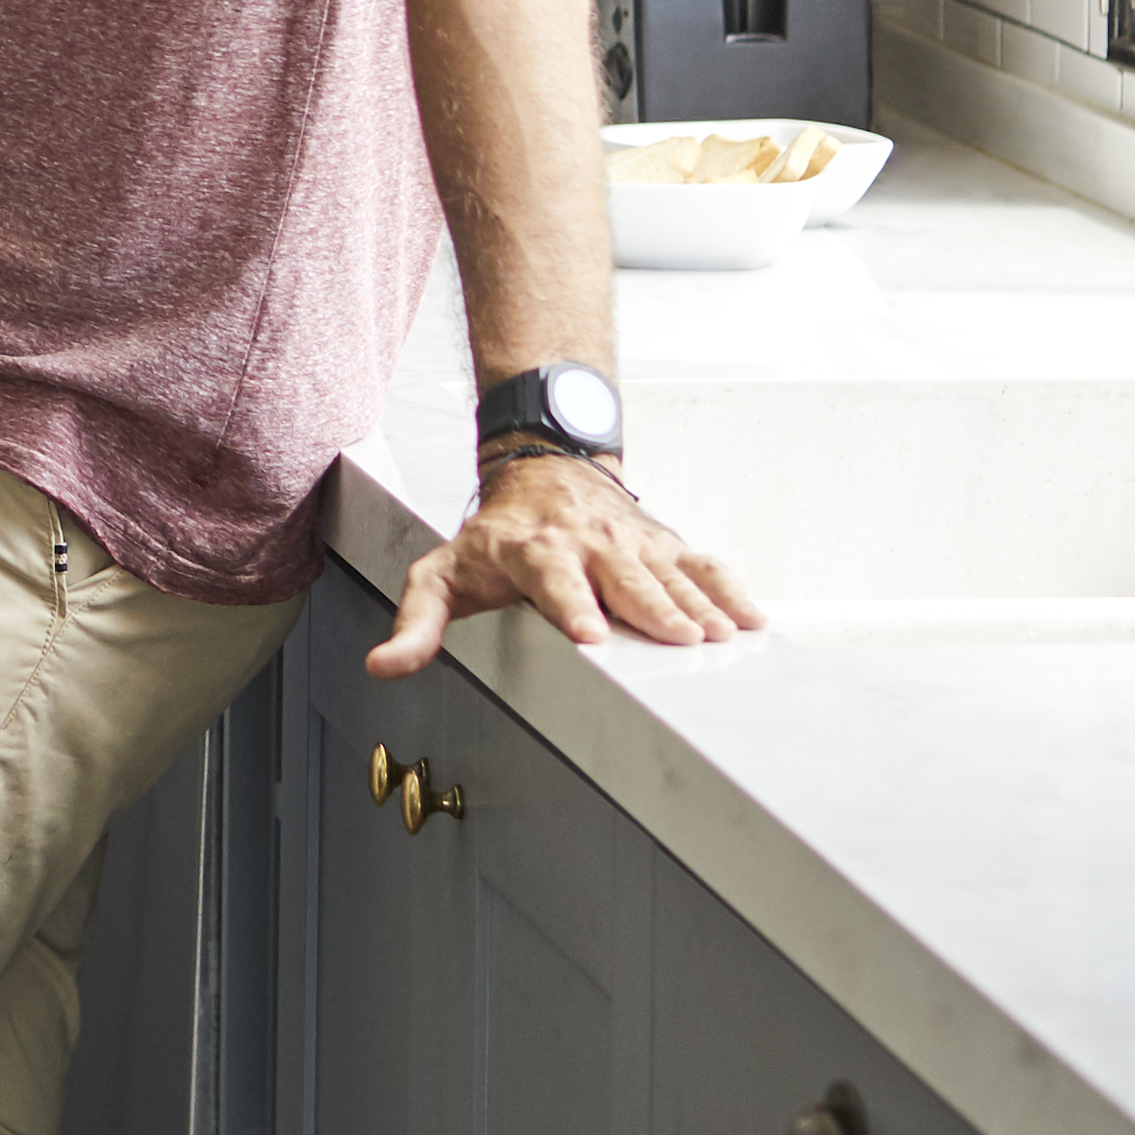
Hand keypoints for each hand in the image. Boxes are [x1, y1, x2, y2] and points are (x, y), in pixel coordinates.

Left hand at [368, 453, 758, 666]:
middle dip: (651, 609)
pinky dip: (728, 588)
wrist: (541, 468)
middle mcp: (587, 542)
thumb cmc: (491, 537)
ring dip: (696, 603)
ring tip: (722, 636)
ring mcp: (630, 541)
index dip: (572, 606)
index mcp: (533, 552)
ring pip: (666, 572)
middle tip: (681, 641)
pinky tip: (751, 620)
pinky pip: (700, 565)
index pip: (553, 580)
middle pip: (622, 578)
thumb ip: (417, 624)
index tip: (591, 635)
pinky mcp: (662, 543)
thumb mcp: (441, 573)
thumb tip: (383, 666)